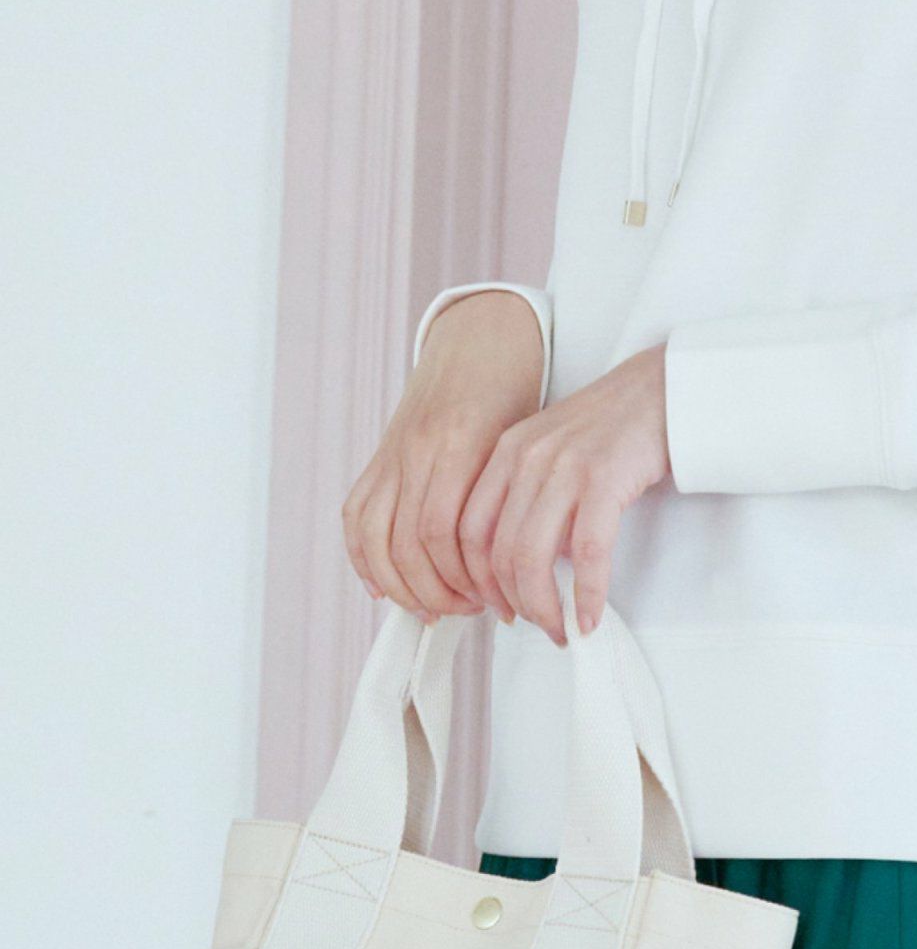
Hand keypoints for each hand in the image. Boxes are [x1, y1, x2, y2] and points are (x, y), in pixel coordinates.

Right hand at [341, 292, 543, 620]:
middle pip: (408, 545)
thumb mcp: (529, 438)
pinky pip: (356, 516)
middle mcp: (418, 449)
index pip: (443, 533)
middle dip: (439, 593)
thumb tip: (529, 566)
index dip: (467, 580)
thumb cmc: (517, 387)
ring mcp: (392, 453)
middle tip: (473, 612)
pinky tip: (385, 586)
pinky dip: (364, 559)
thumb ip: (517, 494)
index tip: (499, 602)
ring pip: (376, 539)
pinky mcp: (380, 457)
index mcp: (460, 442)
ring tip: (436, 608)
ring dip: (403, 586)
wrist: (483, 336)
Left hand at [461, 345, 668, 644]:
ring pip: (533, 557)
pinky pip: (585, 551)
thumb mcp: (551, 451)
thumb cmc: (613, 427)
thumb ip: (526, 495)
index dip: (476, 581)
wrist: (662, 388)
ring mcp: (564, 466)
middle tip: (536, 625)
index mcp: (505, 452)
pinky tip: (592, 615)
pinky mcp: (604, 477)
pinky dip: (587, 593)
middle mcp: (525, 458)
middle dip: (513, 603)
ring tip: (562, 628)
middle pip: (495, 552)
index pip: (466, 531)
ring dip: (545, 606)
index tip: (496, 608)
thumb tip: (521, 564)